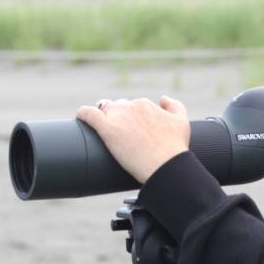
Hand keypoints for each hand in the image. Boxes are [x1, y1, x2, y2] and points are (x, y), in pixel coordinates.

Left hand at [76, 95, 190, 183]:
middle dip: (117, 118)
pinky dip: (83, 114)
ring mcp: (118, 117)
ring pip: (103, 110)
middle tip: (120, 134)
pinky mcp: (106, 129)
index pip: (132, 106)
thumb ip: (175, 106)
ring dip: (102, 117)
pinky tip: (80, 118)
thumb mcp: (182, 122)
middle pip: (117, 107)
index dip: (130, 118)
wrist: (166, 165)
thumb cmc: (175, 148)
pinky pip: (88, 114)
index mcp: (145, 104)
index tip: (130, 129)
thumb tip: (163, 98)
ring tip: (101, 130)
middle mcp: (131, 106)